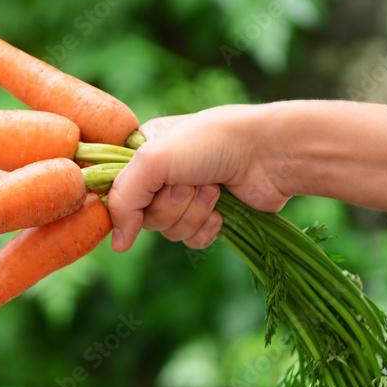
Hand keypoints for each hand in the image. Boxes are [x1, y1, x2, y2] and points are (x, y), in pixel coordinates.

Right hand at [107, 104, 290, 251]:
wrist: (268, 153)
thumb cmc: (210, 143)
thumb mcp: (152, 160)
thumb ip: (122, 200)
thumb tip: (117, 244)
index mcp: (143, 152)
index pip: (117, 191)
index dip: (130, 200)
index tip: (147, 193)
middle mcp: (163, 175)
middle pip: (144, 216)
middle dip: (170, 204)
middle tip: (191, 183)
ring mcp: (188, 196)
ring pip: (169, 230)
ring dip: (192, 213)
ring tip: (213, 189)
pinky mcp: (212, 215)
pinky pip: (192, 240)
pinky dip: (206, 229)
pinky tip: (221, 211)